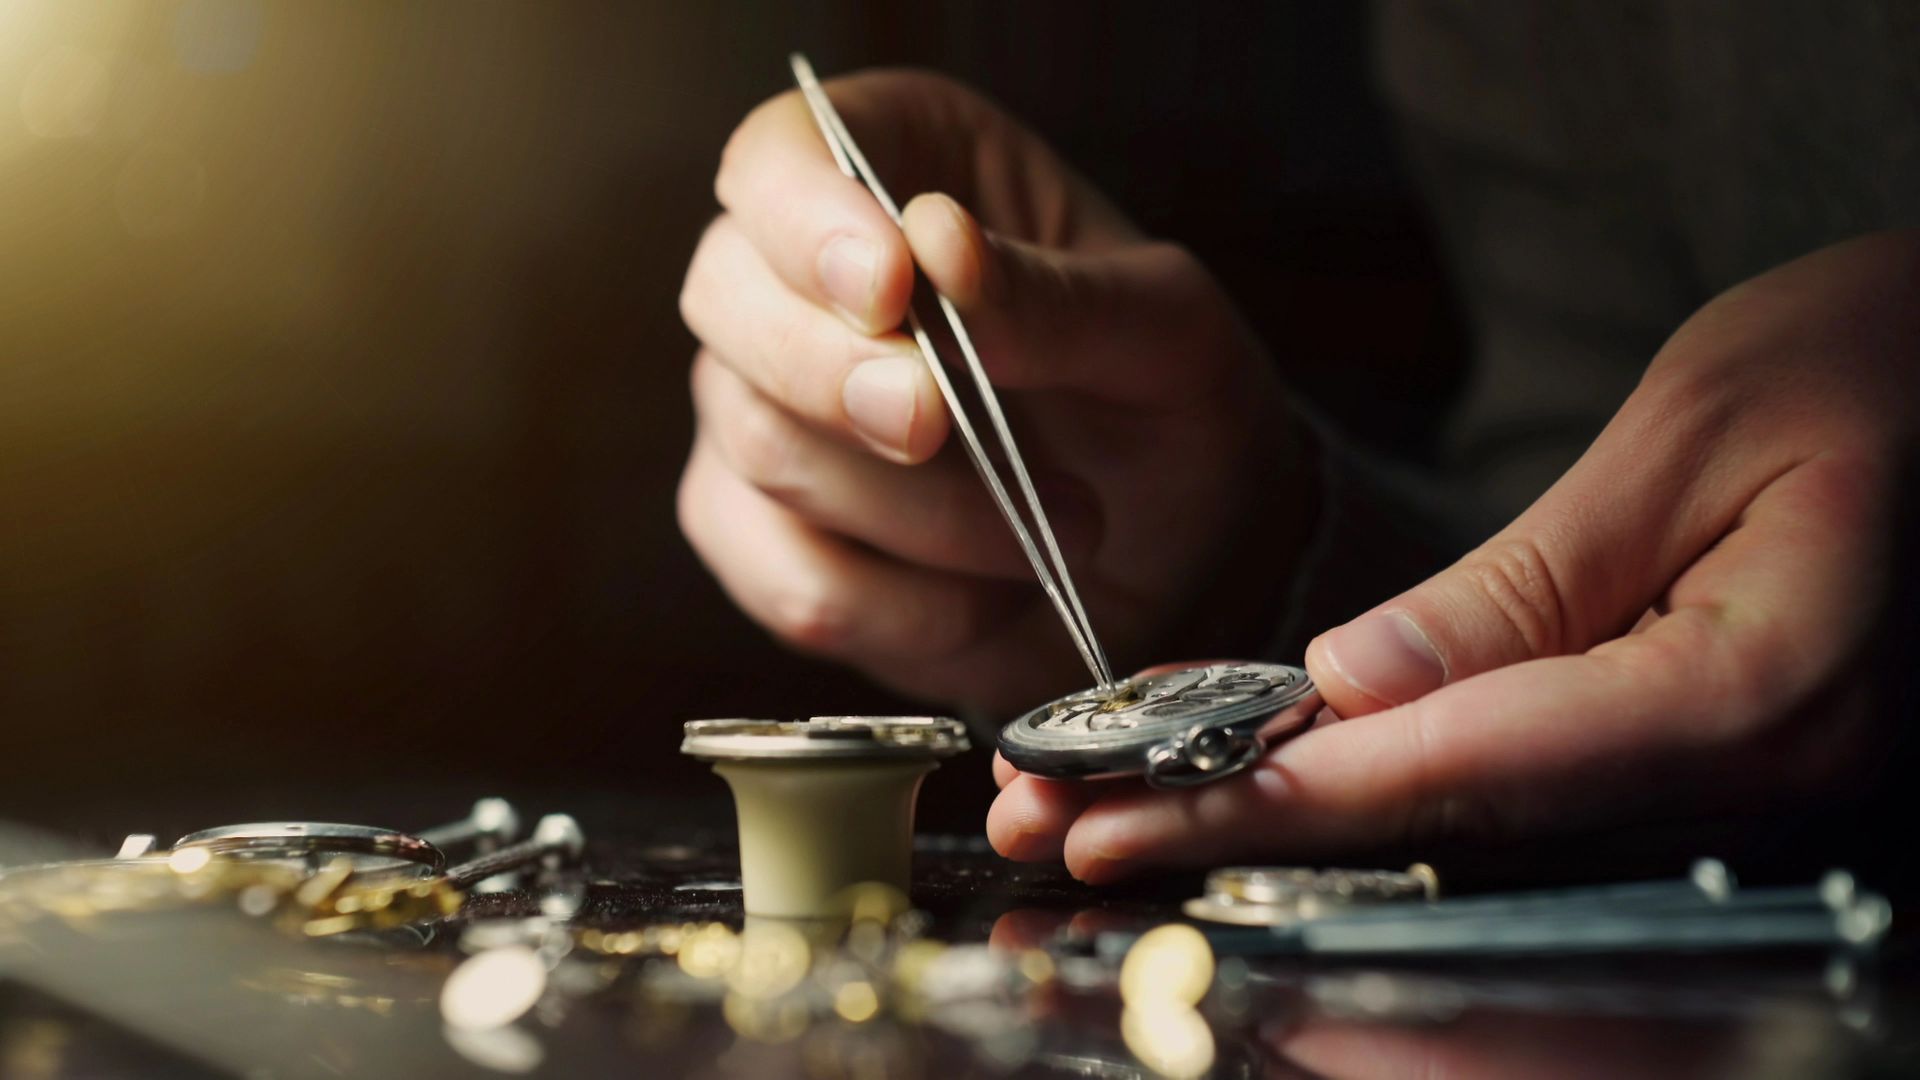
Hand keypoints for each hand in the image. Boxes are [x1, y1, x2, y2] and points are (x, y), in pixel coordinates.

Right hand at [678, 71, 1304, 709]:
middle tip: (939, 423)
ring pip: (762, 446)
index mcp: (902, 166)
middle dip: (832, 374)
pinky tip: (994, 597)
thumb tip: (936, 242)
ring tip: (1066, 521)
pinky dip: (902, 608)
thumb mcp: (1167, 333)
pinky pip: (786, 578)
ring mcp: (764, 407)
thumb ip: (1056, 293)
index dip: (807, 217)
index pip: (783, 154)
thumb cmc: (1169, 401)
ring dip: (924, 510)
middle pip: (726, 296)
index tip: (888, 287)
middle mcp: (801, 278)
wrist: (1185, 551)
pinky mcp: (766, 537)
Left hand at [989, 231, 1919, 879]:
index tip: (1125, 812)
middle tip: (1073, 832)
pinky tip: (1278, 788)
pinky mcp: (1713, 769)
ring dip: (1293, 828)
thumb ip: (1528, 583)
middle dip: (1245, 833)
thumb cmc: (1884, 366)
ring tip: (1130, 817)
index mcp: (1756, 690)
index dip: (1275, 797)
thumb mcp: (1699, 431)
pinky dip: (1387, 798)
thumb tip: (1355, 688)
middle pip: (1450, 827)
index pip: (1463, 767)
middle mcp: (1750, 779)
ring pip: (1479, 833)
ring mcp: (1738, 794)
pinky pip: (1527, 800)